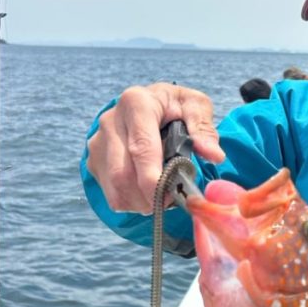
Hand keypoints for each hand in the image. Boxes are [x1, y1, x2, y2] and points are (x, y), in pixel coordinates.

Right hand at [86, 82, 224, 212]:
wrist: (147, 104)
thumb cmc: (174, 106)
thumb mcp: (194, 106)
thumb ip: (204, 129)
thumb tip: (214, 155)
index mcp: (136, 103)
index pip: (141, 147)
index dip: (152, 177)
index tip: (168, 196)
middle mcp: (110, 121)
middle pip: (123, 173)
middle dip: (149, 196)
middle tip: (171, 203)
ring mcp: (98, 142)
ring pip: (114, 187)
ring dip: (140, 203)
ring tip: (161, 199)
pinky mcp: (93, 160)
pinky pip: (110, 193)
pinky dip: (131, 202)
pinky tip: (146, 195)